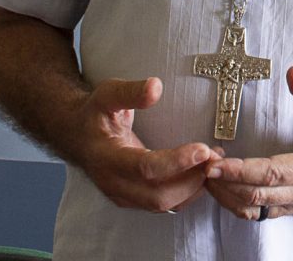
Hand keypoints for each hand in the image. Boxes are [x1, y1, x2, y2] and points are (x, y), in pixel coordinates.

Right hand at [75, 76, 220, 212]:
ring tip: (213, 162)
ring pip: (164, 204)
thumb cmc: (95, 114)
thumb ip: (131, 92)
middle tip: (214, 157)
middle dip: (191, 179)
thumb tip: (156, 87)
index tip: (203, 149)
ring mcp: (123, 195)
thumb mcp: (107, 94)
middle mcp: (114, 183)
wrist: (78, 135)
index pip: (145, 168)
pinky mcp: (133, 199)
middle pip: (158, 195)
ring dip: (193, 187)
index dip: (176, 162)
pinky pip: (164, 205)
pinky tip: (201, 172)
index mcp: (107, 157)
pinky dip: (187, 192)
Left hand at [205, 66, 292, 220]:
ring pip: (256, 211)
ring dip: (228, 196)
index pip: (271, 174)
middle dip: (224, 184)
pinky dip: (240, 204)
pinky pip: (263, 215)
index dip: (240, 171)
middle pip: (256, 197)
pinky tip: (226, 188)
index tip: (214, 163)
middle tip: (200, 167)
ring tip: (208, 177)